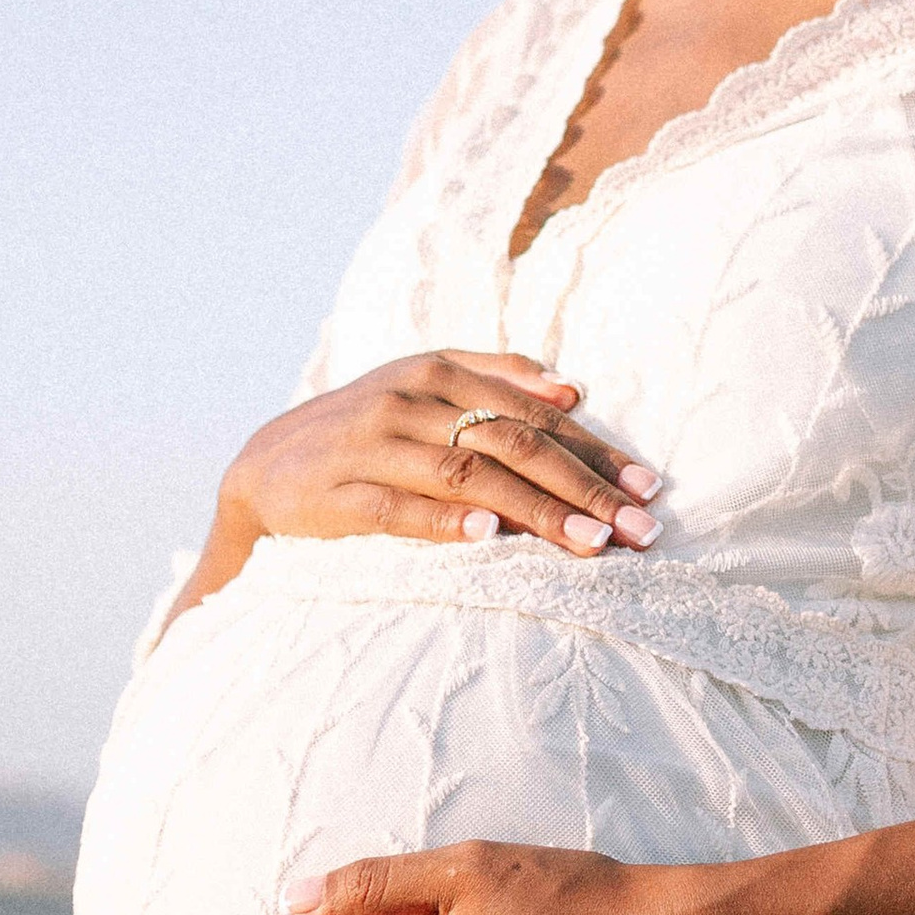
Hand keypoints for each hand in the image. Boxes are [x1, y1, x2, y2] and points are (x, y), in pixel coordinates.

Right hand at [223, 350, 661, 563]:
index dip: (596, 452)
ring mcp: (372, 446)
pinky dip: (444, 521)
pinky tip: (489, 537)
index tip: (649, 488)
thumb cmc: (366, 430)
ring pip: (468, 475)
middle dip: (584, 488)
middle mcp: (410, 401)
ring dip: (536, 511)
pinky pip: (398, 509)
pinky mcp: (338, 494)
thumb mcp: (423, 387)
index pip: (535, 416)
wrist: (264, 467)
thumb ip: (494, 377)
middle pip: (513, 443)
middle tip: (639, 529)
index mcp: (438, 371)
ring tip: (590, 543)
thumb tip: (571, 390)